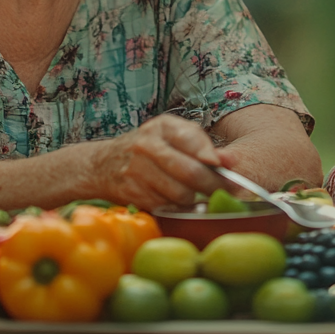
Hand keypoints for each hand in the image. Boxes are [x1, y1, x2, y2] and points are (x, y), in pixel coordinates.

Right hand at [83, 115, 235, 208]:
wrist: (103, 164)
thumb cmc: (148, 148)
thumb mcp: (173, 136)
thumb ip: (202, 145)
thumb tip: (231, 161)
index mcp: (162, 126)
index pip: (192, 141)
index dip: (213, 157)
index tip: (229, 170)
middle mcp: (147, 146)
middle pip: (190, 172)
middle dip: (213, 185)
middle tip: (229, 191)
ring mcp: (137, 170)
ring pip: (180, 193)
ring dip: (195, 199)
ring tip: (199, 195)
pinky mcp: (133, 193)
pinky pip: (166, 206)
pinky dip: (178, 207)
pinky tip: (179, 201)